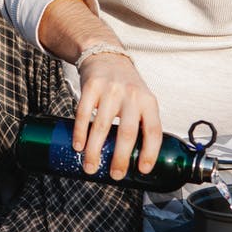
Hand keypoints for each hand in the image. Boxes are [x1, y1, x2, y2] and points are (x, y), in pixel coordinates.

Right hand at [73, 53, 161, 179]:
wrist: (106, 55)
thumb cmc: (125, 86)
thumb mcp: (141, 99)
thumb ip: (141, 122)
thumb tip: (134, 159)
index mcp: (148, 102)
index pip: (153, 130)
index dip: (150, 152)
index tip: (142, 170)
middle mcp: (131, 96)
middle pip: (127, 133)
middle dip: (120, 158)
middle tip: (115, 175)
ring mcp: (110, 91)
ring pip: (102, 127)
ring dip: (95, 151)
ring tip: (91, 167)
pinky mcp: (91, 87)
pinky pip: (83, 114)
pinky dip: (80, 133)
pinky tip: (78, 146)